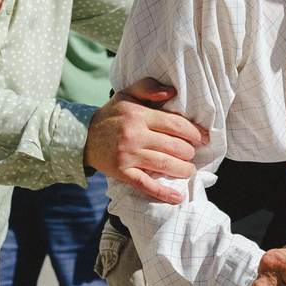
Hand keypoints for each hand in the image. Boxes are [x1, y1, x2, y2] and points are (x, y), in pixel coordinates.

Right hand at [87, 79, 206, 205]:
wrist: (83, 137)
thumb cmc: (111, 115)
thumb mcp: (127, 94)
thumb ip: (148, 87)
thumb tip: (171, 92)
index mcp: (139, 115)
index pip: (175, 124)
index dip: (194, 132)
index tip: (203, 138)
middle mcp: (134, 135)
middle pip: (173, 146)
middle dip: (189, 152)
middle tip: (193, 154)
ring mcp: (128, 155)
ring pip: (164, 164)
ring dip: (183, 169)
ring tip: (189, 170)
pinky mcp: (122, 171)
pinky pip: (145, 184)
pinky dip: (162, 193)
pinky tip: (177, 198)